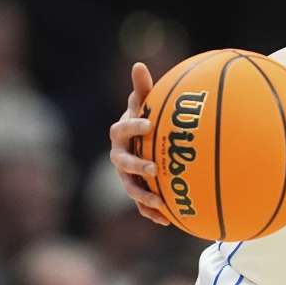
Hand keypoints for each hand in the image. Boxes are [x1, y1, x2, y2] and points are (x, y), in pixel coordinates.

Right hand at [107, 62, 169, 225]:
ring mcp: (126, 175)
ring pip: (131, 187)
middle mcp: (118, 156)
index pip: (122, 129)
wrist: (141, 142)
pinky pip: (142, 204)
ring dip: (143, 195)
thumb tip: (138, 64)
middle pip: (123, 163)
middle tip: (154, 167)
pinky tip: (167, 219)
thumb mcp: (144, 104)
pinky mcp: (136, 189)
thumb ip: (142, 89)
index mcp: (120, 134)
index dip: (133, 126)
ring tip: (160, 201)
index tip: (149, 124)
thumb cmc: (145, 118)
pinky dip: (152, 212)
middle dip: (137, 166)